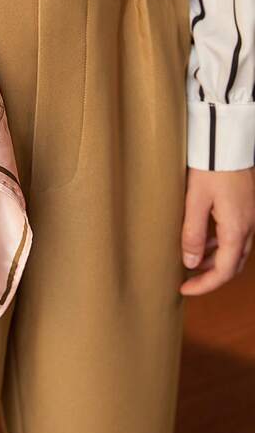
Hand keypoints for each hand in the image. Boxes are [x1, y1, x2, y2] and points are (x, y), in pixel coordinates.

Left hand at [180, 167, 254, 294]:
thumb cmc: (210, 168)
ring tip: (191, 264)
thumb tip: (190, 263)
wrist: (226, 141)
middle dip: (211, 277)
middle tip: (188, 282)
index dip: (204, 286)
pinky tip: (202, 242)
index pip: (223, 271)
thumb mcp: (194, 202)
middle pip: (233, 265)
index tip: (184, 290)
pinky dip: (219, 246)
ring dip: (215, 262)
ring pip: (236, 251)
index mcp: (236, 229)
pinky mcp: (245, 208)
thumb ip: (192, 234)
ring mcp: (249, 217)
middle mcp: (248, 226)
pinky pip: (235, 236)